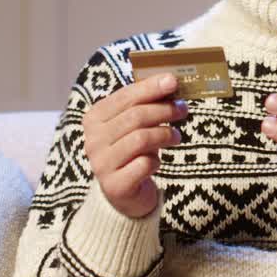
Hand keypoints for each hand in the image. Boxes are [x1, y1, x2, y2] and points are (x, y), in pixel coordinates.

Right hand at [82, 73, 187, 217]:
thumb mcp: (134, 125)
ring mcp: (101, 163)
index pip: (125, 96)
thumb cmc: (132, 152)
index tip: (174, 81)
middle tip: (183, 109)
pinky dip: (156, 161)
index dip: (150, 88)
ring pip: (141, 138)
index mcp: (94, 118)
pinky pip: (144, 164)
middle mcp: (93, 139)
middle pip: (135, 116)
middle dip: (164, 110)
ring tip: (176, 136)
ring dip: (164, 134)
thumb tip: (170, 82)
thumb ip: (145, 104)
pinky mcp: (115, 185)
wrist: (123, 194)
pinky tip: (156, 162)